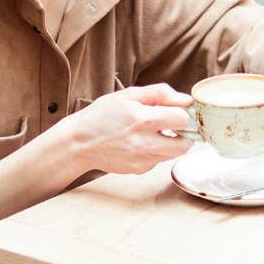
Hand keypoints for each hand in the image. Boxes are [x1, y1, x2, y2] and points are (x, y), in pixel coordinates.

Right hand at [72, 84, 194, 174]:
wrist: (78, 143)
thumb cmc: (102, 115)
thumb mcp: (129, 95)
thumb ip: (160, 94)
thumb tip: (185, 100)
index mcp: (143, 120)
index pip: (183, 119)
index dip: (184, 113)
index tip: (179, 110)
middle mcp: (144, 143)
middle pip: (185, 144)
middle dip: (185, 134)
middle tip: (174, 125)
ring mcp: (142, 160)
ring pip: (173, 154)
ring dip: (172, 143)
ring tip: (155, 132)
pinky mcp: (139, 170)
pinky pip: (159, 161)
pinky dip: (157, 151)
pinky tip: (141, 142)